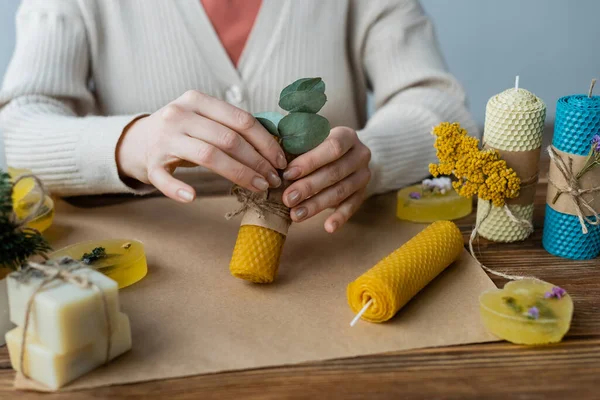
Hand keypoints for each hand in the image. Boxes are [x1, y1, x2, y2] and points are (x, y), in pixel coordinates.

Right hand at [117, 90, 286, 201]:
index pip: (240, 119)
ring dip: (238, 174)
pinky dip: (178, 189)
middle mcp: (179, 114)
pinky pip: (165, 178)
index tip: (281, 161)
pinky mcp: (150, 162)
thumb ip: (231, 125)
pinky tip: (193, 197)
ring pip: (207, 156)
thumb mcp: (203, 118)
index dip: (265, 142)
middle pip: (228, 139)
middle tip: (273, 179)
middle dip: (257, 161)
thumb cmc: (183, 131)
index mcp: (197, 100)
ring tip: (257, 187)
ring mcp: (163, 138)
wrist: (138, 140)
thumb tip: (275, 144)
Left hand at [281, 127, 370, 232]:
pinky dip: (340, 217)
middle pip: (334, 172)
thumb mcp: (314, 140)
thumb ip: (299, 148)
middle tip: (287, 199)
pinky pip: (352, 206)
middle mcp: (360, 155)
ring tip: (296, 215)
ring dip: (316, 205)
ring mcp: (363, 175)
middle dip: (308, 187)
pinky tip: (328, 227)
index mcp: (347, 136)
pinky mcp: (363, 193)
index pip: (332, 147)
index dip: (310, 161)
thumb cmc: (321, 147)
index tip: (288, 174)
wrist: (350, 155)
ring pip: (340, 191)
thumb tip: (274, 164)